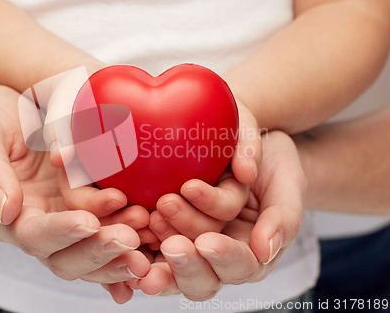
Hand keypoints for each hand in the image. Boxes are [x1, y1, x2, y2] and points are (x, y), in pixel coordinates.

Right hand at [0, 85, 150, 284]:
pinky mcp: (87, 205)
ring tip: (146, 225)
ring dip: (120, 245)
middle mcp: (39, 224)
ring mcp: (65, 217)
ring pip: (93, 248)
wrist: (12, 109)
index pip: (33, 236)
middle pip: (67, 256)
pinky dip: (129, 237)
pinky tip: (152, 235)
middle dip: (99, 250)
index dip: (61, 233)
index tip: (88, 221)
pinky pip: (109, 229)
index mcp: (8, 215)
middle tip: (130, 237)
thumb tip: (5, 211)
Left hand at [131, 130, 305, 299]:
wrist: (246, 146)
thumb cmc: (272, 165)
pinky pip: (153, 245)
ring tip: (154, 219)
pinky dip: (143, 241)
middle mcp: (220, 255)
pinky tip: (133, 231)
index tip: (208, 242)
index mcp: (252, 253)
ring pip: (174, 262)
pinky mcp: (171, 228)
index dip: (223, 258)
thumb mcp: (288, 184)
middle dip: (186, 262)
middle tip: (172, 243)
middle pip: (202, 276)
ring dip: (163, 244)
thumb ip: (283, 218)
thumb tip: (265, 249)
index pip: (240, 266)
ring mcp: (194, 243)